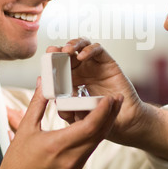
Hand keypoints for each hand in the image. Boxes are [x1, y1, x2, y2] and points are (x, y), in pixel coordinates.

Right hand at [0, 77, 122, 168]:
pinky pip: (91, 148)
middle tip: (117, 98)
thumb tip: (43, 83)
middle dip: (110, 114)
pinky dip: (97, 134)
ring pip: (97, 141)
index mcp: (58, 145)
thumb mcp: (26, 129)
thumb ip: (37, 104)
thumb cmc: (18, 161)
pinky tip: (98, 123)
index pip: (90, 126)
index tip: (109, 98)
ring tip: (111, 107)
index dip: (102, 111)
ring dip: (106, 124)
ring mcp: (75, 165)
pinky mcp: (76, 168)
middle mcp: (71, 157)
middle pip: (99, 133)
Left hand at [47, 39, 167, 168]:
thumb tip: (52, 98)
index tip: (44, 61)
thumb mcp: (77, 117)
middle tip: (52, 51)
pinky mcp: (108, 63)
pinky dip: (89, 49)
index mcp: (72, 80)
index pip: (58, 65)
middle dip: (59, 50)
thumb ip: (65, 110)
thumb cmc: (100, 120)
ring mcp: (95, 65)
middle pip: (68, 53)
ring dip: (72, 45)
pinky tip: (82, 56)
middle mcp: (83, 70)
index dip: (51, 60)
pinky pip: (98, 49)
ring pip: (82, 46)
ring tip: (65, 51)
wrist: (123, 123)